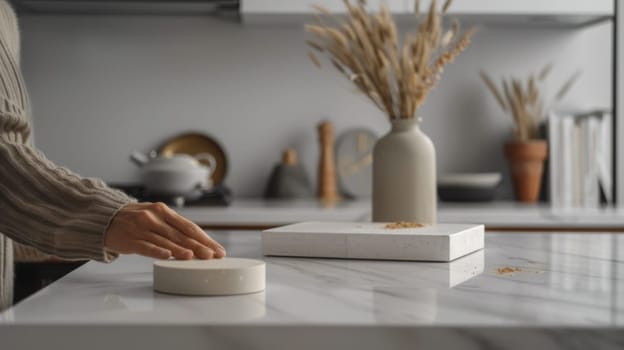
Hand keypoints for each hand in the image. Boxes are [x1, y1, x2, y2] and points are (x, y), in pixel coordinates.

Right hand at [105, 202, 225, 259]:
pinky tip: (167, 256)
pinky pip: (146, 246)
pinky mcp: (130, 239)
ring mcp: (142, 228)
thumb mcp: (156, 217)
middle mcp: (154, 217)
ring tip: (194, 256)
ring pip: (166, 240)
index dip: (205, 238)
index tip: (218, 249)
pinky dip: (157, 251)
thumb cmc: (135, 219)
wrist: (105, 217)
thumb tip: (199, 242)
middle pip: (181, 235)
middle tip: (213, 256)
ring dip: (181, 249)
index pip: (189, 227)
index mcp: (164, 211)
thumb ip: (174, 227)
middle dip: (199, 246)